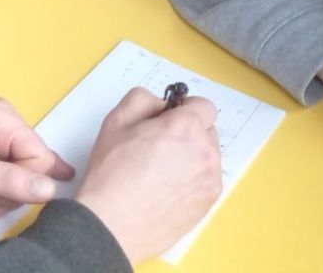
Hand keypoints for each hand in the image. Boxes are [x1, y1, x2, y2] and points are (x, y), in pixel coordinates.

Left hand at [0, 98, 74, 218]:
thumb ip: (10, 182)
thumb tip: (50, 188)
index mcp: (2, 117)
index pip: (40, 156)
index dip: (25, 183)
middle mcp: (3, 120)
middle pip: (33, 165)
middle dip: (13, 189)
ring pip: (22, 173)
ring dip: (4, 193)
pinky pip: (9, 172)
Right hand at [74, 87, 222, 265]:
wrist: (112, 223)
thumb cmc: (112, 172)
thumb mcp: (117, 119)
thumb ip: (143, 99)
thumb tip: (162, 107)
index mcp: (186, 127)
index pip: (204, 106)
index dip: (185, 109)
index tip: (168, 120)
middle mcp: (205, 152)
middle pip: (208, 132)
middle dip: (189, 133)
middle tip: (160, 146)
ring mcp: (210, 181)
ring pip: (207, 158)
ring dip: (192, 158)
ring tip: (161, 172)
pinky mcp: (208, 204)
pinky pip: (205, 181)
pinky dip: (192, 181)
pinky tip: (166, 190)